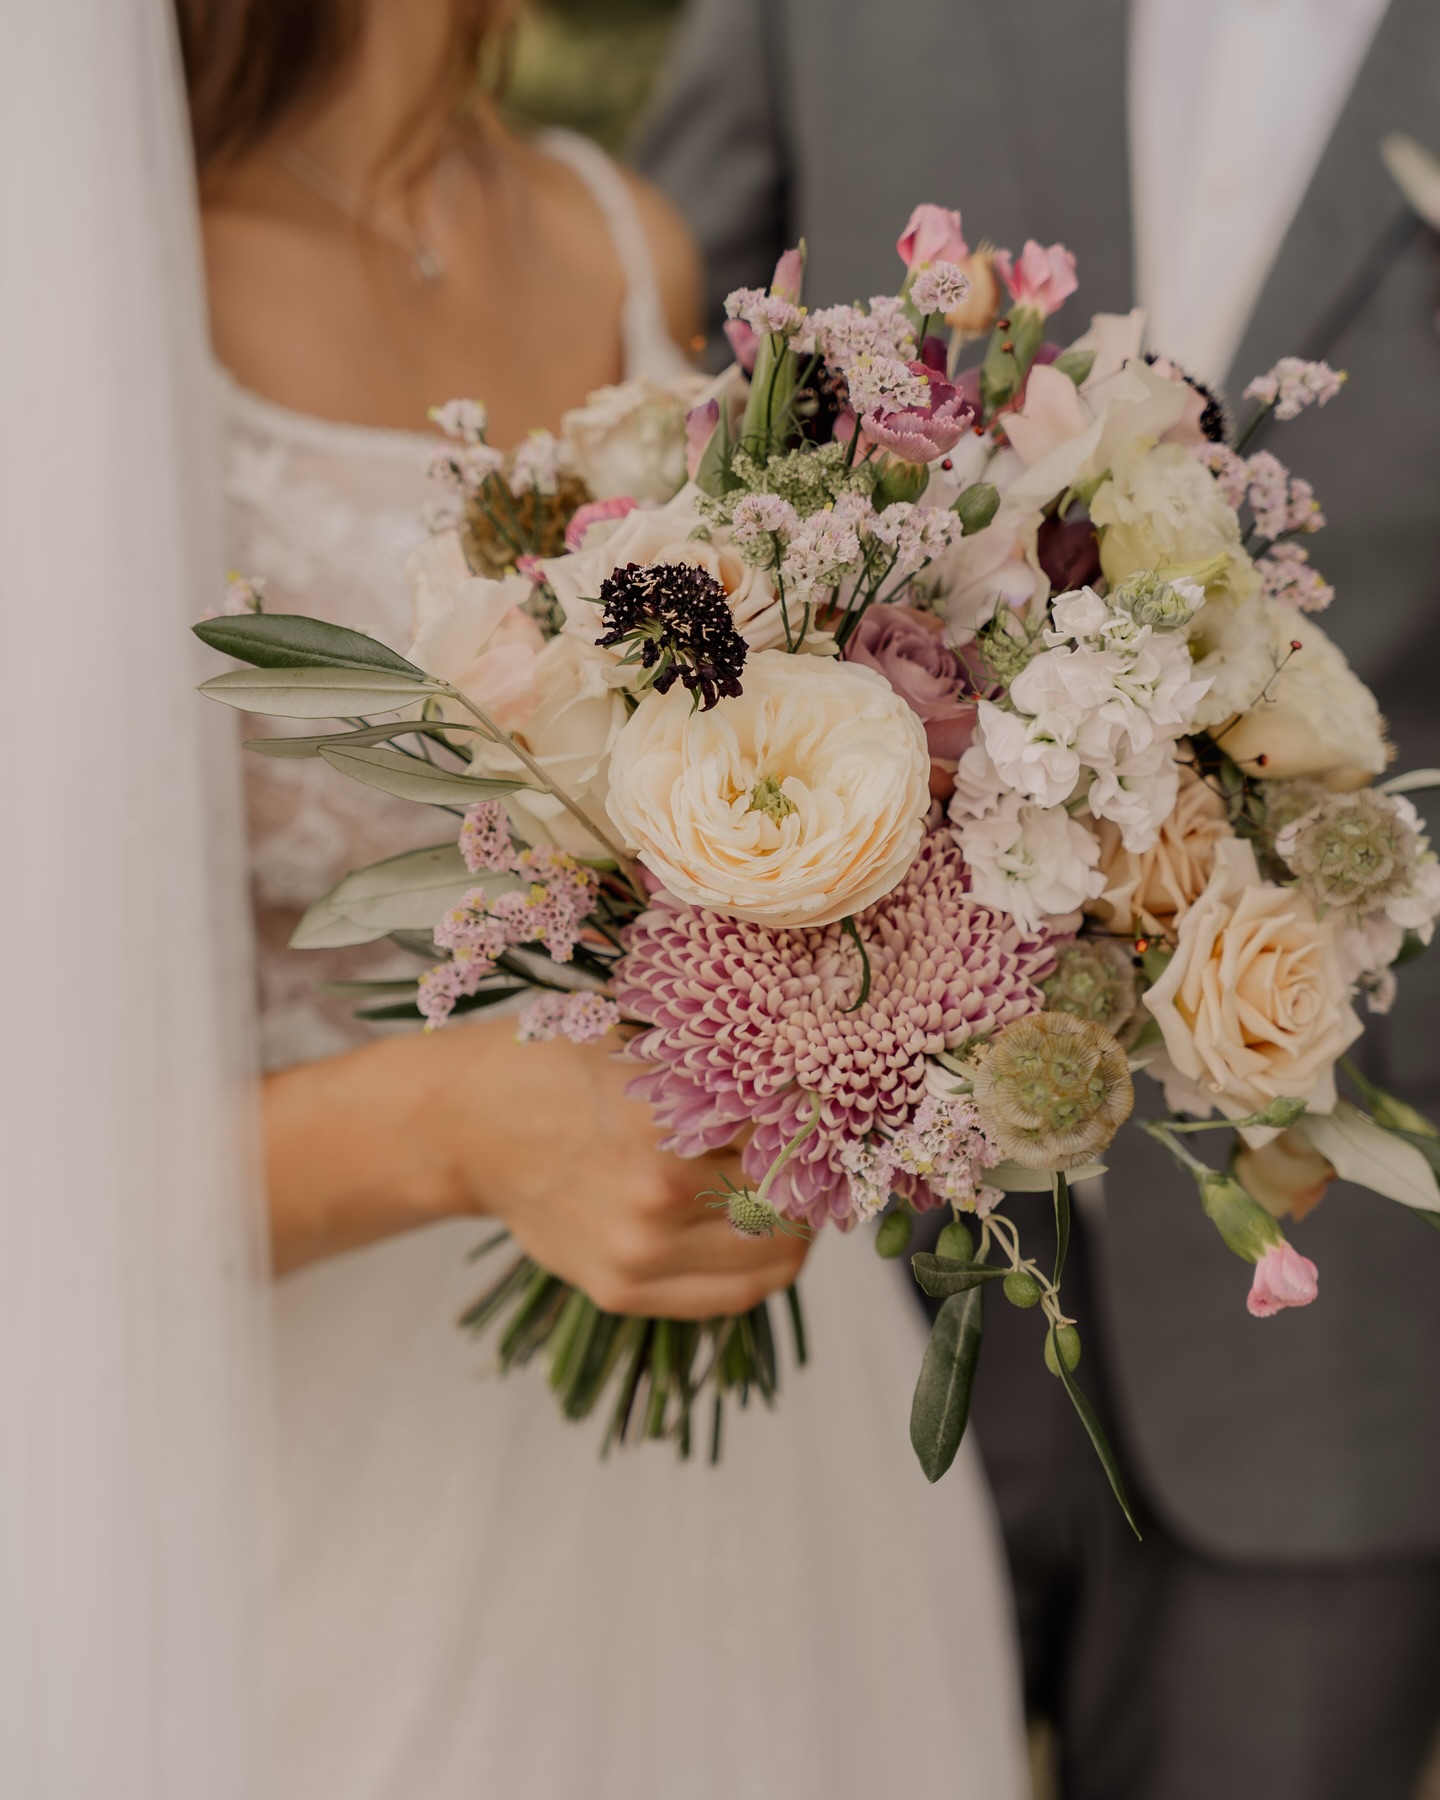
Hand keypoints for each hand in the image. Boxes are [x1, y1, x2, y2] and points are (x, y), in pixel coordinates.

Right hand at [264, 1016, 808, 1315]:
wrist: (466, 1126)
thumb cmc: (556, 1065)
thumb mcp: (636, 1041)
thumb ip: (718, 1067)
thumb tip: (812, 1075)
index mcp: (660, 1119)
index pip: (787, 1134)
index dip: (818, 1119)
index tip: (829, 1105)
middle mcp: (655, 1197)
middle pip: (791, 1198)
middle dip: (814, 1171)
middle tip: (820, 1146)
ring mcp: (638, 1256)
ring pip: (776, 1255)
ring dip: (799, 1222)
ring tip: (795, 1186)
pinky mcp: (623, 1292)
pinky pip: (736, 1294)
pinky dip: (766, 1263)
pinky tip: (765, 1227)